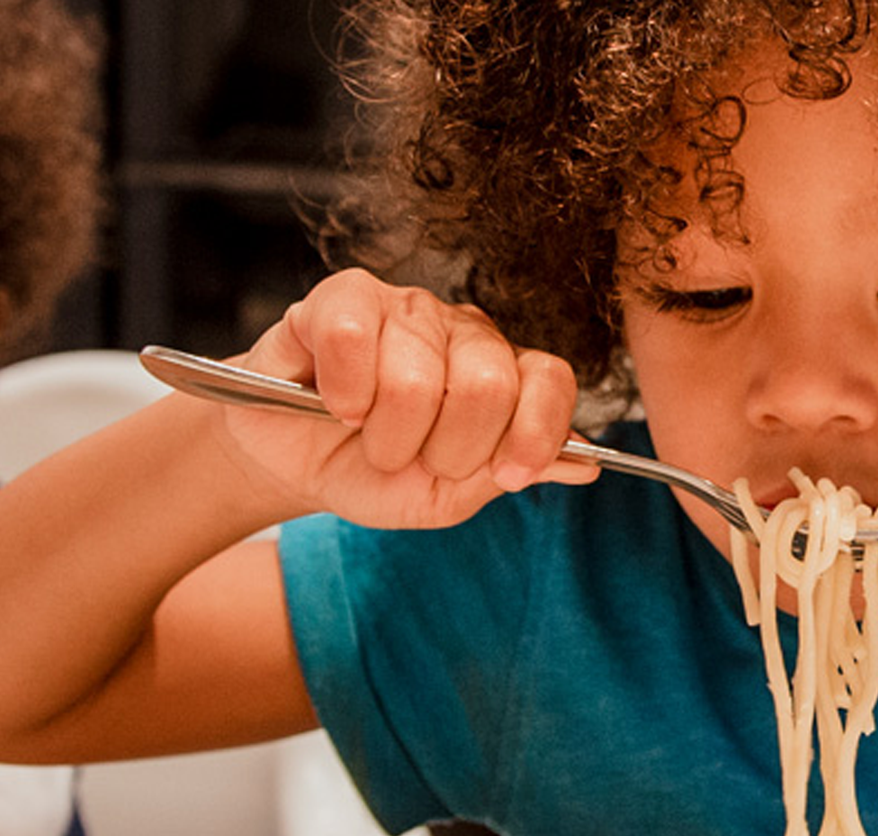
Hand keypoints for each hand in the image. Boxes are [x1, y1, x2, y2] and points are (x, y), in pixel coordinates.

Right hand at [226, 268, 598, 527]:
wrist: (292, 464)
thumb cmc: (370, 472)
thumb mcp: (446, 495)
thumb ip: (509, 473)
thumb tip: (585, 465)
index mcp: (500, 372)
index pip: (549, 379)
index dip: (535, 433)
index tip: (506, 476)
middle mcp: (461, 331)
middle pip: (487, 385)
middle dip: (444, 449)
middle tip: (413, 458)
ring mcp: (404, 308)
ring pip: (414, 378)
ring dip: (382, 435)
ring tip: (366, 434)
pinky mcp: (342, 299)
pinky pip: (353, 338)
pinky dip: (343, 392)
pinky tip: (334, 401)